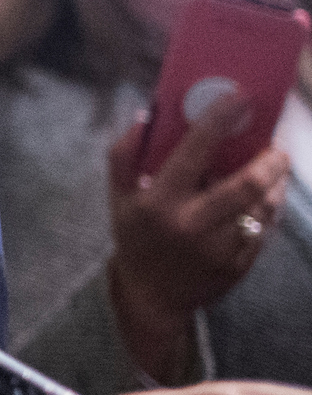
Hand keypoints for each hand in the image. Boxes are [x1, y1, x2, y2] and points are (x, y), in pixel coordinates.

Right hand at [105, 97, 288, 382]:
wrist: (152, 297)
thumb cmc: (136, 237)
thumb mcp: (118, 197)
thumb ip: (124, 155)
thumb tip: (146, 114)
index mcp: (159, 203)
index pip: (194, 152)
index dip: (218, 120)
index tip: (239, 97)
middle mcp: (191, 225)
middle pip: (247, 185)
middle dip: (269, 160)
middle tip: (275, 146)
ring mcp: (219, 248)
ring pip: (263, 207)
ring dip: (275, 183)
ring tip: (274, 168)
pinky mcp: (239, 265)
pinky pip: (264, 228)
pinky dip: (269, 208)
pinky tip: (265, 197)